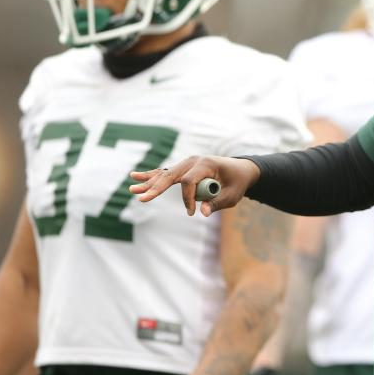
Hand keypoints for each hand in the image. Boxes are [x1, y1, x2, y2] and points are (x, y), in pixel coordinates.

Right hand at [129, 156, 259, 216]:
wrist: (241, 169)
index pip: (189, 181)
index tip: (192, 212)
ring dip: (149, 182)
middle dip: (156, 188)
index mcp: (206, 164)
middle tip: (142, 199)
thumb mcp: (232, 195)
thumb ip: (218, 203)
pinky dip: (152, 176)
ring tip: (132, 190)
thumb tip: (202, 213)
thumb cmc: (237, 183)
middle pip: (171, 175)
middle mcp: (194, 161)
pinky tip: (135, 177)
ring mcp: (187, 163)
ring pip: (165, 174)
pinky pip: (166, 173)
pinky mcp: (183, 168)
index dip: (187, 198)